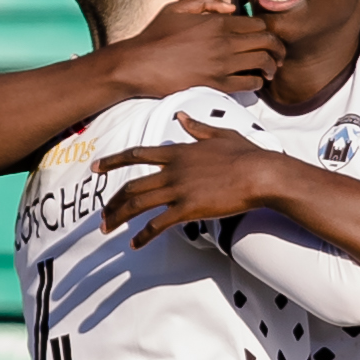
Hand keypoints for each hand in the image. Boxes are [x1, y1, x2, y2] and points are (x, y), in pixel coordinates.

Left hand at [97, 115, 278, 245]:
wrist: (262, 173)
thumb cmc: (247, 155)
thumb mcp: (220, 134)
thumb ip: (197, 127)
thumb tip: (181, 115)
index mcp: (178, 152)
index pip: (137, 154)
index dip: (113, 161)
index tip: (96, 167)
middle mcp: (172, 171)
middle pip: (131, 186)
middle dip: (113, 202)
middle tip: (102, 214)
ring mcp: (178, 190)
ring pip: (137, 205)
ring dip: (119, 218)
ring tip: (108, 229)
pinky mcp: (187, 209)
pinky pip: (157, 225)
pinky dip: (142, 236)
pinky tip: (134, 244)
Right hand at [105, 0, 282, 99]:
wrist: (136, 64)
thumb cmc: (153, 36)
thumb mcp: (177, 8)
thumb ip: (205, 1)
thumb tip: (231, 7)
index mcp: (218, 21)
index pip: (258, 24)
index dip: (266, 31)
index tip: (265, 39)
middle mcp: (224, 41)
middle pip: (268, 41)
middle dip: (277, 48)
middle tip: (277, 55)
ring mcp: (221, 63)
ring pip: (263, 62)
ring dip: (271, 66)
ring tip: (270, 70)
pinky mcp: (215, 83)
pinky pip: (248, 83)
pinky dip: (256, 83)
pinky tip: (254, 83)